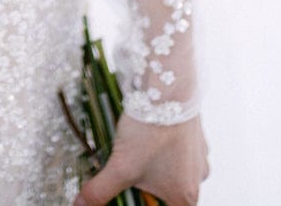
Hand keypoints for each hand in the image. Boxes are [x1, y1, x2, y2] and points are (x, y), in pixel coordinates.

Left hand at [73, 109, 209, 205]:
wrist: (169, 87)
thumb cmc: (151, 129)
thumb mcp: (121, 166)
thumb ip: (100, 190)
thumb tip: (80, 204)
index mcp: (184, 196)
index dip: (145, 204)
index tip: (133, 197)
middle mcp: (197, 179)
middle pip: (169, 194)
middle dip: (148, 186)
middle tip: (130, 172)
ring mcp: (199, 156)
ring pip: (174, 170)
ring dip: (156, 165)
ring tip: (137, 150)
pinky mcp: (195, 134)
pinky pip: (179, 149)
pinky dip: (164, 146)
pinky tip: (148, 134)